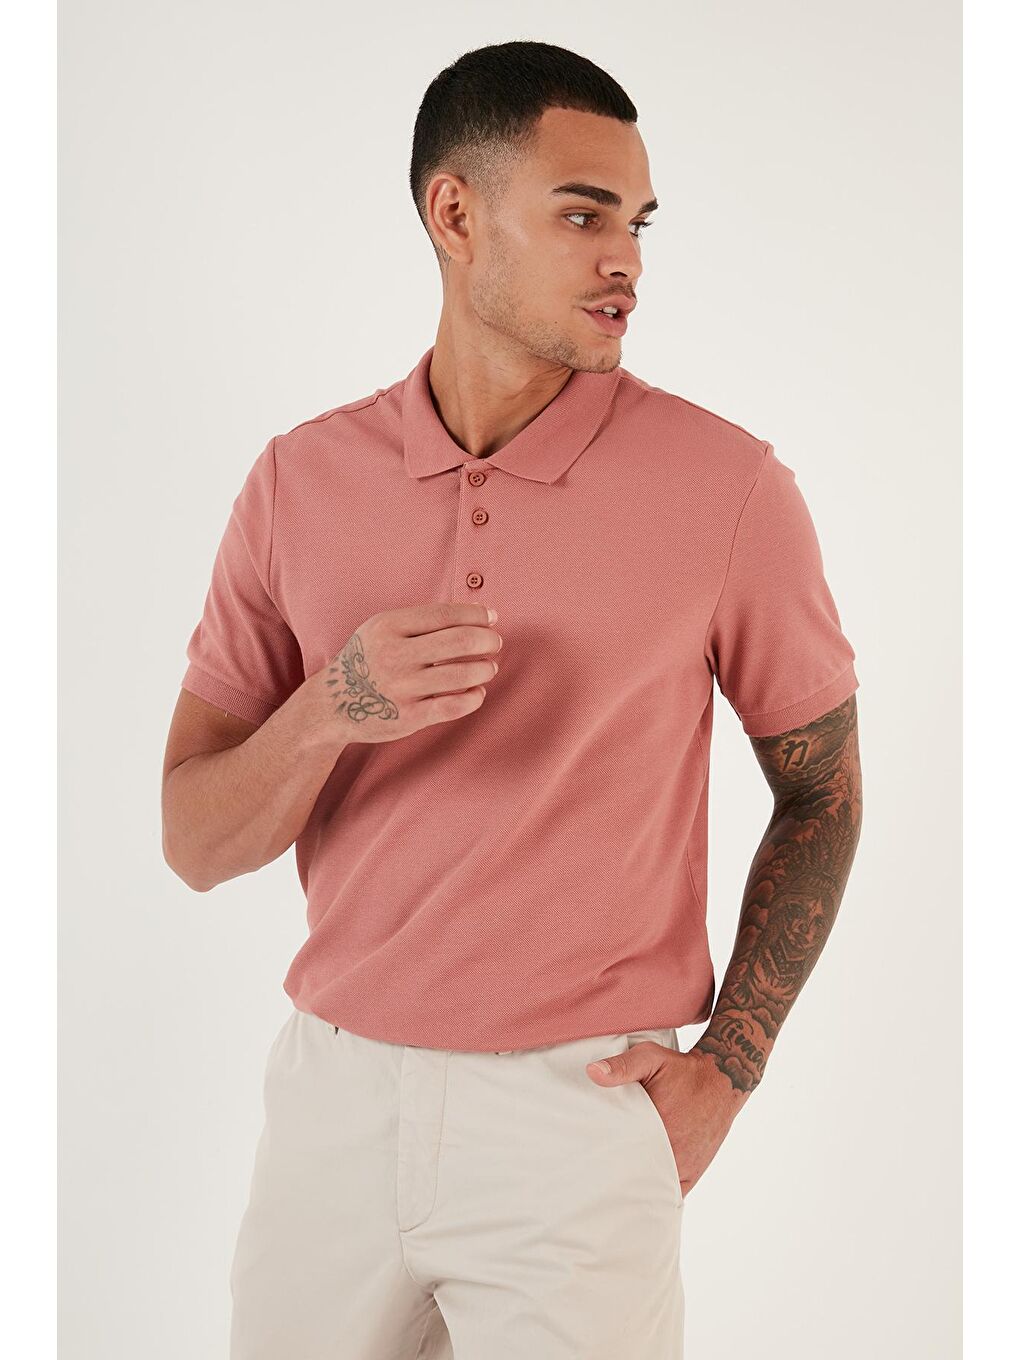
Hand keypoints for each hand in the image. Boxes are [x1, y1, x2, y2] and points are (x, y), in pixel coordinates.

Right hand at [307, 600, 501, 744]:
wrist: (330, 706)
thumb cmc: (367, 661)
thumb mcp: (381, 630)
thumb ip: (422, 621)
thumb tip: (481, 615)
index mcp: (388, 626)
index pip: (446, 614)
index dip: (477, 614)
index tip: (491, 618)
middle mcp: (394, 655)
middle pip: (462, 640)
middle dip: (488, 640)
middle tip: (495, 644)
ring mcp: (402, 687)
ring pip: (464, 674)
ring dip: (486, 669)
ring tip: (488, 668)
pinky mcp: (409, 717)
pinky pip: (455, 706)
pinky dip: (475, 697)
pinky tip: (476, 692)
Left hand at [585, 1041, 750, 1198]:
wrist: (723, 1079)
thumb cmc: (682, 1069)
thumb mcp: (650, 1058)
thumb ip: (622, 1066)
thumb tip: (592, 1072)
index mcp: (656, 1128)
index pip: (619, 1156)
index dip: (603, 1159)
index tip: (589, 1158)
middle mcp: (672, 1153)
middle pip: (634, 1176)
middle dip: (615, 1175)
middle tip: (596, 1173)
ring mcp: (683, 1167)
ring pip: (651, 1188)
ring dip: (635, 1186)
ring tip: (613, 1185)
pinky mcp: (693, 1172)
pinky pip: (671, 1193)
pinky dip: (655, 1193)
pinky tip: (639, 1192)